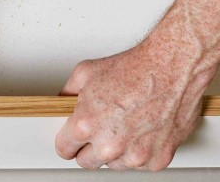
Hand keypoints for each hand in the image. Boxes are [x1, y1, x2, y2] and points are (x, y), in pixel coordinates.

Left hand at [55, 30, 213, 170]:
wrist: (169, 67)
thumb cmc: (132, 68)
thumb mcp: (85, 72)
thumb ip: (67, 94)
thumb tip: (61, 104)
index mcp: (86, 124)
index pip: (64, 149)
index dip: (67, 140)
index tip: (71, 137)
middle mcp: (110, 145)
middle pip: (87, 161)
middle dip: (89, 146)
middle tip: (99, 125)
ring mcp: (135, 156)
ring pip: (114, 163)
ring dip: (115, 149)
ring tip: (124, 121)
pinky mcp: (158, 159)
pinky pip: (140, 163)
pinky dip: (139, 150)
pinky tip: (141, 127)